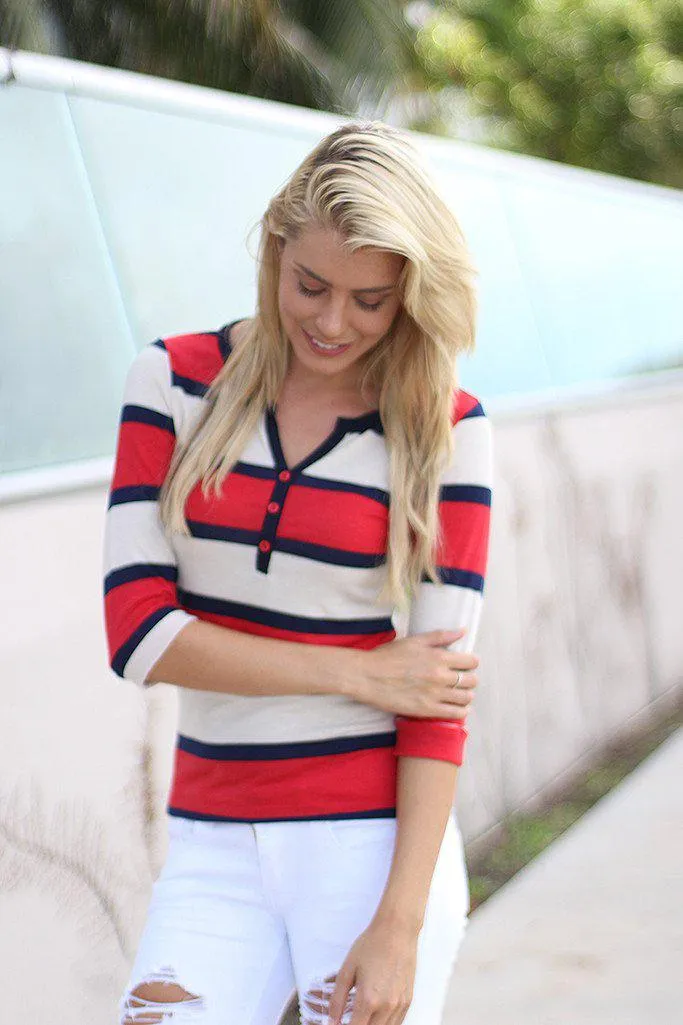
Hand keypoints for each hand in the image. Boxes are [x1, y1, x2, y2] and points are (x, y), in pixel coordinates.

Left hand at [319, 918, 417, 1024]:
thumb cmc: (372, 945)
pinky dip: (385, 1024)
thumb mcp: (347, 970)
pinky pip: (397, 1023)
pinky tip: (376, 1015)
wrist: (397, 930)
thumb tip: (331, 1021)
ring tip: (362, 1016)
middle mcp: (386, 1006)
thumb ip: (337, 1000)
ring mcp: (399, 1005)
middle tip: (351, 1019)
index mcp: (368, 1000)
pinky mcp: (408, 1000)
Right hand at [356, 629, 478, 720]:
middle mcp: (440, 676)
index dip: (472, 663)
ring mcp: (434, 694)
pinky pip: (454, 713)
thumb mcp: (415, 641)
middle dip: (470, 679)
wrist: (367, 676)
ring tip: (462, 694)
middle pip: (471, 681)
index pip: (471, 662)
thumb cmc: (388, 656)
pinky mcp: (426, 710)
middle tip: (464, 679)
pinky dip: (461, 711)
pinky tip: (459, 708)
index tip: (468, 664)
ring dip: (467, 695)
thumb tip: (462, 631)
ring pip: (465, 698)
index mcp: (439, 657)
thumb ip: (440, 636)